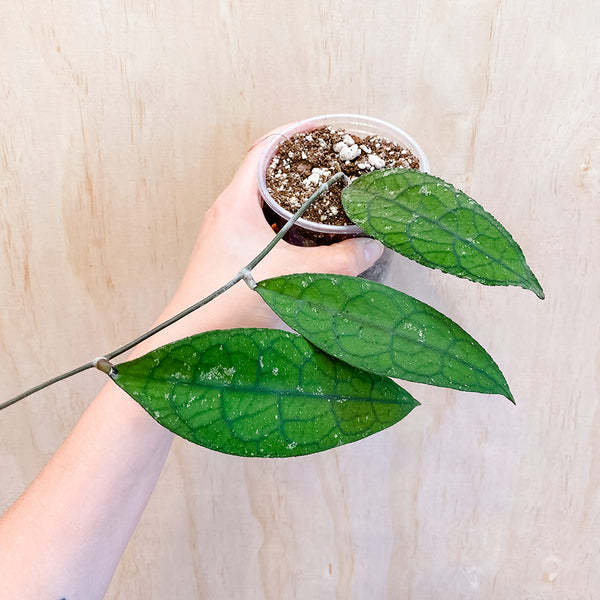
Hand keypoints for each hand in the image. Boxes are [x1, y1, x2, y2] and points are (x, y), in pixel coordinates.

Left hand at [143, 125, 383, 350]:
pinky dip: (283, 220)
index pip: (264, 149)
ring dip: (290, 195)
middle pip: (264, 171)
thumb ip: (337, 261)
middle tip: (328, 164)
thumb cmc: (231, 299)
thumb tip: (371, 247)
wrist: (192, 335)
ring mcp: (225, 231)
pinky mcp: (229, 250)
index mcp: (237, 202)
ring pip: (262, 200)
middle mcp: (228, 210)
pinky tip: (304, 235)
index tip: (320, 131)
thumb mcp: (293, 276)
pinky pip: (259, 223)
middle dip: (297, 164)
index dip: (293, 134)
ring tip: (322, 195)